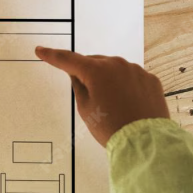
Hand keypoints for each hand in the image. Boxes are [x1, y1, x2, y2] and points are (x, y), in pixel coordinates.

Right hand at [34, 47, 168, 146]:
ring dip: (109, 80)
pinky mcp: (150, 79)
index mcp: (97, 71)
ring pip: (115, 69)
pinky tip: (128, 104)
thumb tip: (78, 75)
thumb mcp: (85, 109)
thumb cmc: (111, 128)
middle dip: (89, 73)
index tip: (41, 51)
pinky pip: (133, 78)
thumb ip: (79, 87)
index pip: (69, 60)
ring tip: (113, 105)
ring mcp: (136, 71)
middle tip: (90, 96)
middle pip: (95, 63)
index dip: (53, 56)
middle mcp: (118, 65)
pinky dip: (127, 86)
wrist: (143, 141)